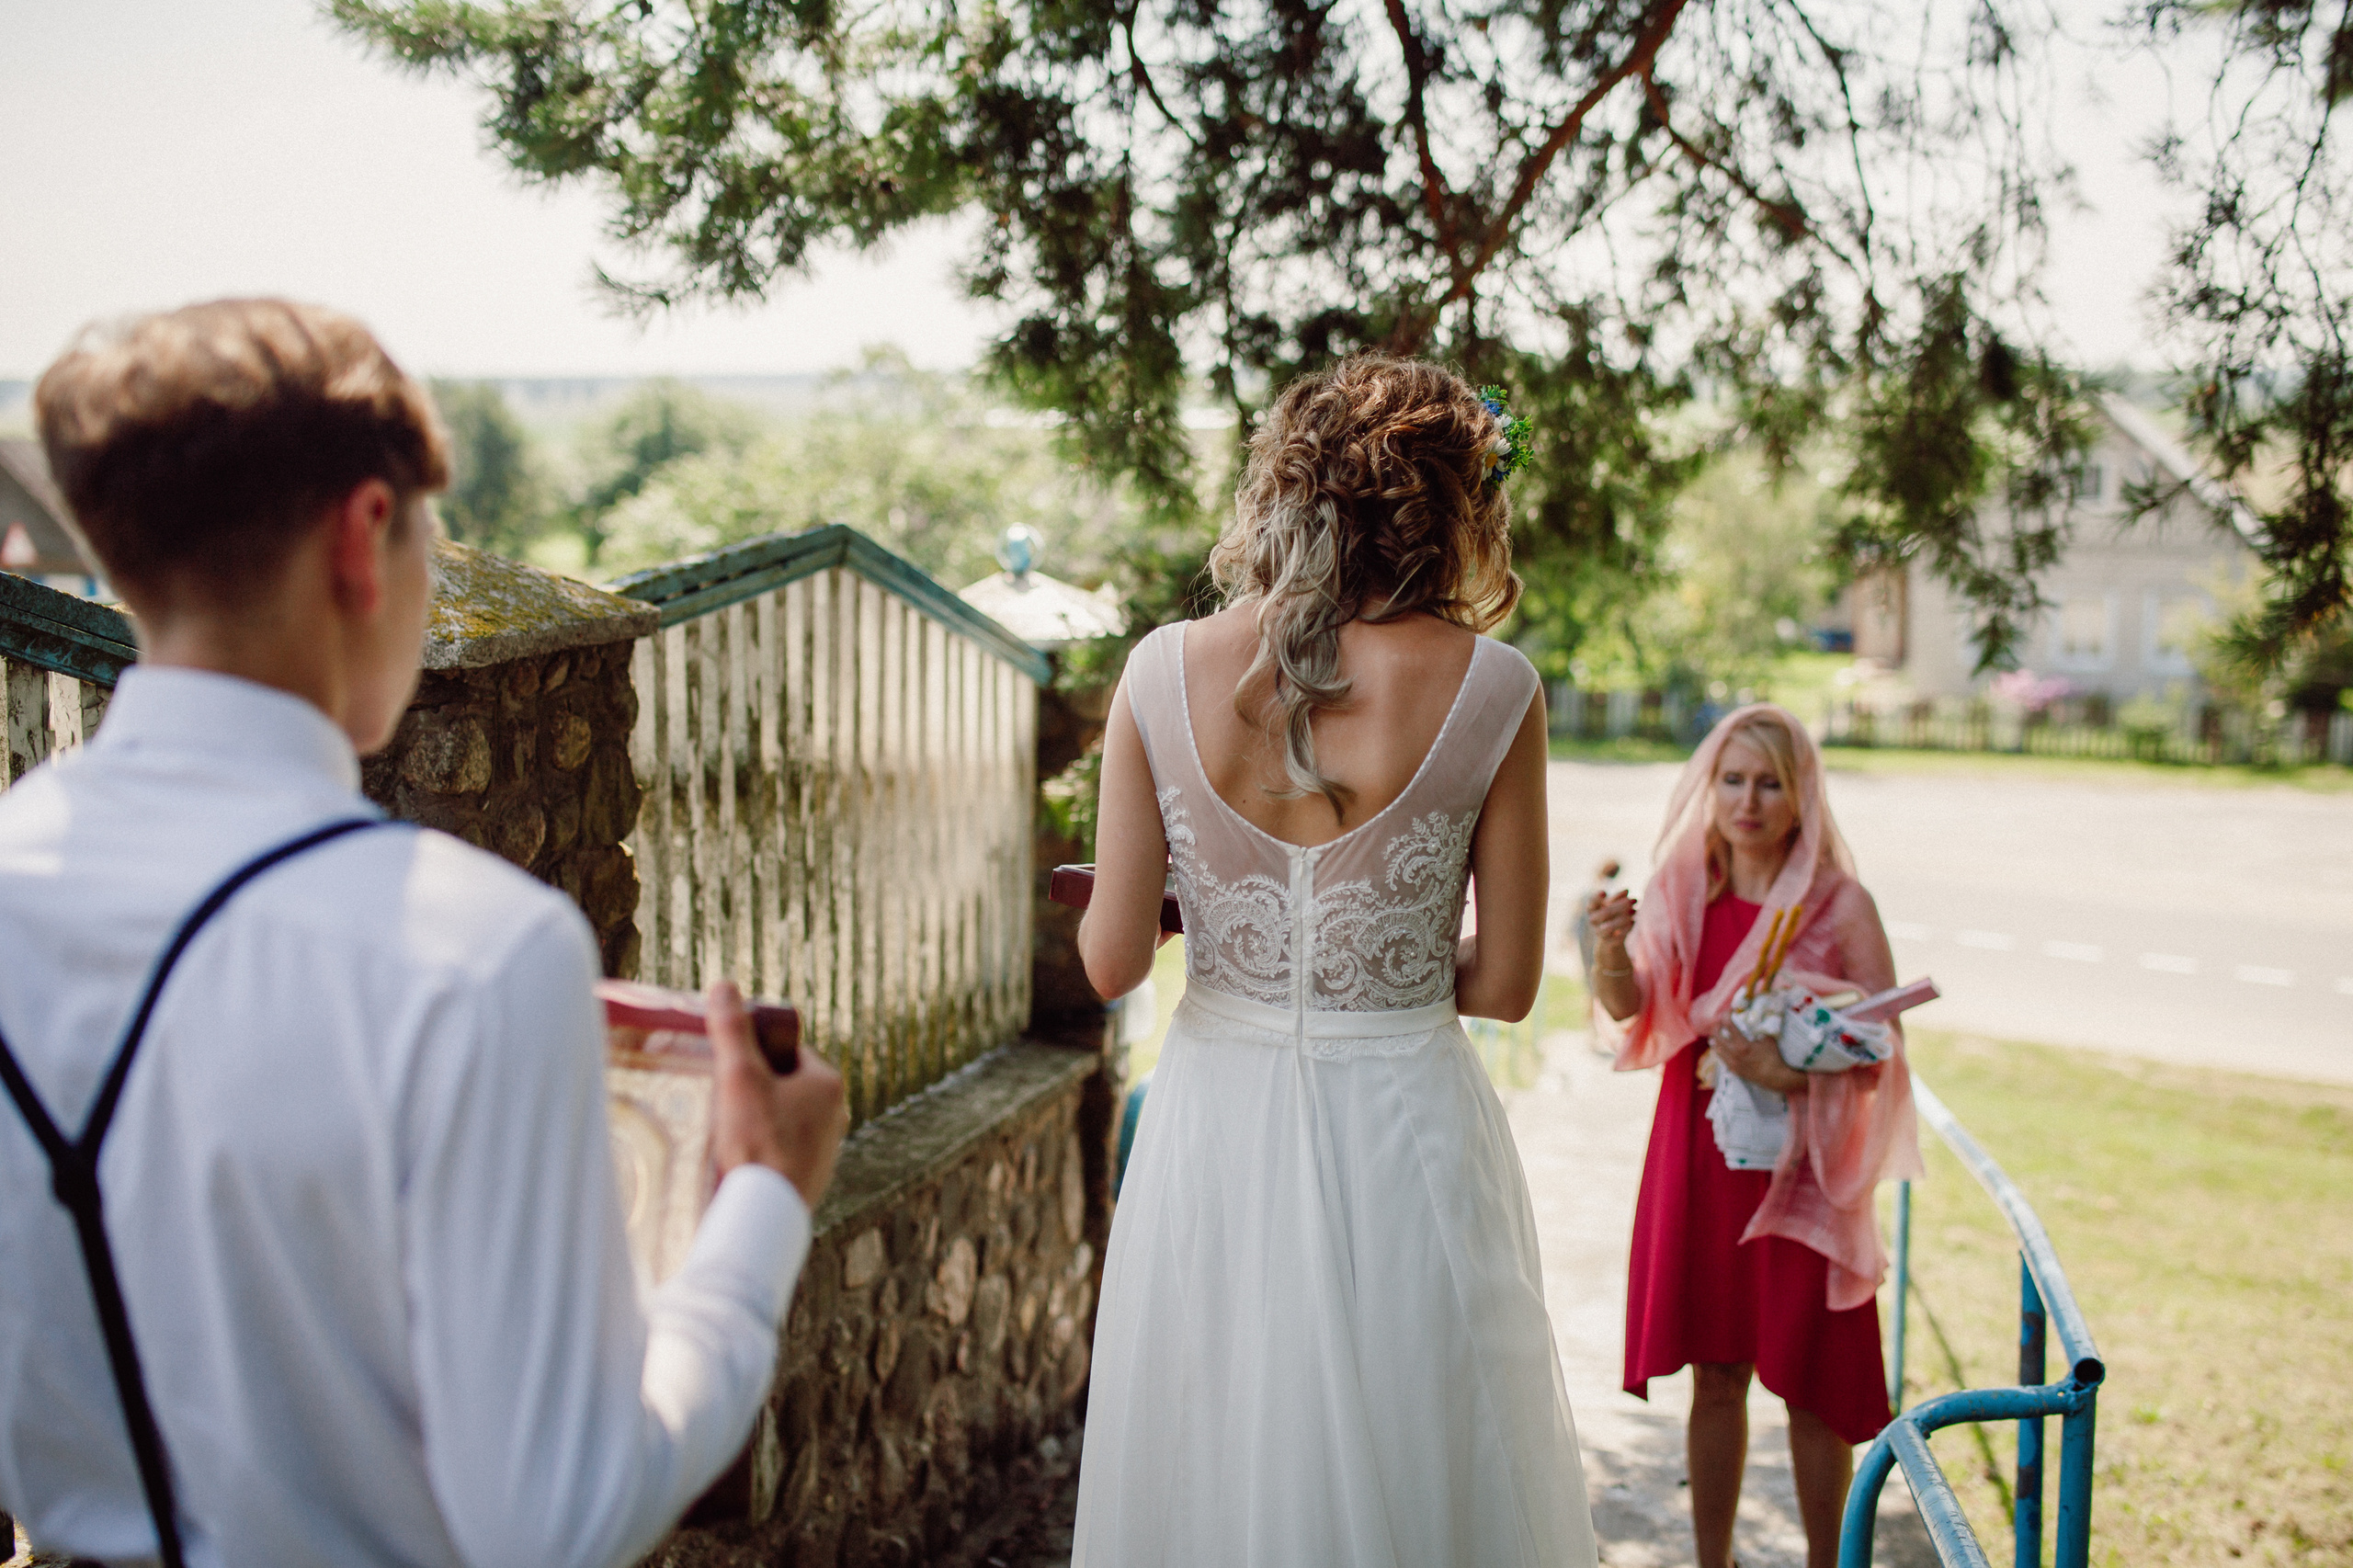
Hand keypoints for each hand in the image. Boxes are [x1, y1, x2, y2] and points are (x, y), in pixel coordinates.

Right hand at [706, 980, 848, 1209]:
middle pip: (783, 1087)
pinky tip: (738, 1160)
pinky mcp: (812, 1178)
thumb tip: (724, 985)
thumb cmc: (756, 1141)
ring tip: (724, 1131)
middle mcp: (836, 1115)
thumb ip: (730, 1030)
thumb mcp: (738, 1077)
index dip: (752, 1055)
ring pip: (783, 1121)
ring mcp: (826, 1149)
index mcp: (827, 1083)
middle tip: (719, 1099)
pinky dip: (761, 1151)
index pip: (785, 1052)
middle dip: (752, 1091)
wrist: (766, 1212)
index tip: (725, 1067)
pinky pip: (782, 1152)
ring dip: (756, 1122)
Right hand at [1586, 889, 1635, 961]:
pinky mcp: (1608, 943)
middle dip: (1620, 906)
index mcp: (1592, 910)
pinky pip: (1617, 938)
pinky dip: (1626, 929)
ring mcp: (1600, 933)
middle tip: (1633, 900)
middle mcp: (1593, 922)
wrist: (1610, 940)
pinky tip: (1633, 921)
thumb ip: (1618, 898)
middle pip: (1604, 913)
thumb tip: (1627, 890)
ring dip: (1623, 919)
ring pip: (1608, 927)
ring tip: (1635, 911)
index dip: (1596, 898)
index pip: (1591, 904)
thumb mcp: (1613, 906)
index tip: (1604, 892)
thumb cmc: (1612, 917)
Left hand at [1708, 1020, 1806, 1095]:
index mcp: (1742, 1045)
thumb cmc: (1773, 1057)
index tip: (1730, 1010)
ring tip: (1720, 1032)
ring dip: (1716, 1038)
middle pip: (1716, 1036)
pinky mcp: (1733, 1070)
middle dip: (1717, 1025)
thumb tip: (1755, 1020)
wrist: (1775, 1078)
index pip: (1727, 1025)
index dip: (1726, 1015)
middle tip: (1721, 1021)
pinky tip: (1723, 1045)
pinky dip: (1720, 1049)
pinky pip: (1720, 1057)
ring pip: (1715, 1047)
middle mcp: (1733, 1054)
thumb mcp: (1768, 1039)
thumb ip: (1759, 1030)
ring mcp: (1731, 1063)